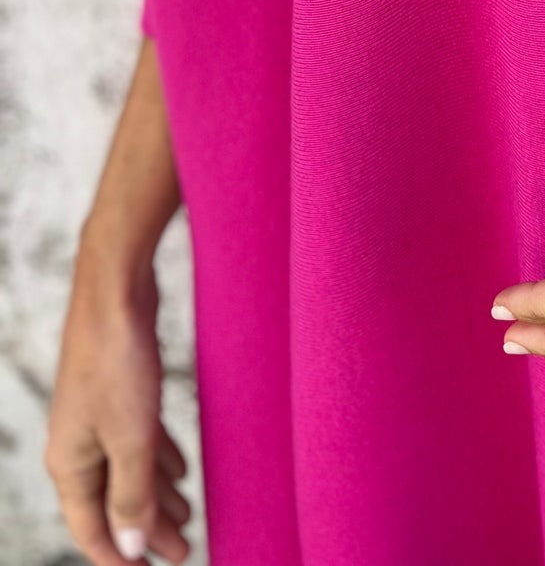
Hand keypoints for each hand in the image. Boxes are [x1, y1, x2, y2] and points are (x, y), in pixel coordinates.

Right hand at [45, 228, 191, 562]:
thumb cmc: (117, 361)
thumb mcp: (129, 437)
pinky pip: (139, 439)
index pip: (91, 529)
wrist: (116, 290)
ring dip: (159, 495)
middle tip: (186, 551)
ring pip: (130, 470)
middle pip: (115, 502)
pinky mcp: (120, 392)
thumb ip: (131, 493)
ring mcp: (98, 417)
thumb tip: (132, 547)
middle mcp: (79, 444)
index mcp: (70, 464)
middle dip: (149, 529)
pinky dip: (160, 458)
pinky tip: (183, 469)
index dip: (120, 556)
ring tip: (190, 517)